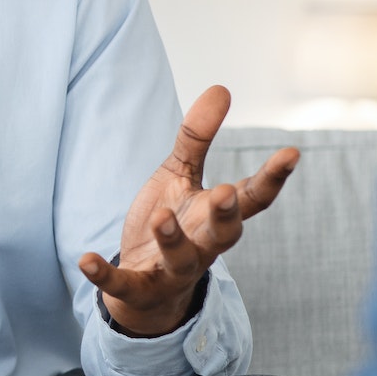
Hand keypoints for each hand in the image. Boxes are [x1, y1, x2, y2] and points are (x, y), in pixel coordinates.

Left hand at [79, 86, 298, 337]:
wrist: (144, 285)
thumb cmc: (171, 222)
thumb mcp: (179, 175)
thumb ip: (197, 138)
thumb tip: (221, 88)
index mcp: (215, 216)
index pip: (252, 198)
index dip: (272, 178)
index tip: (292, 152)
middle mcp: (203, 246)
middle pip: (224, 235)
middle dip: (226, 217)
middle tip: (225, 193)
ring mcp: (173, 270)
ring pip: (182, 260)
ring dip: (173, 240)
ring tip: (161, 217)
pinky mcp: (140, 288)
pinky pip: (124, 284)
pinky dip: (105, 276)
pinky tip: (84, 260)